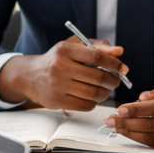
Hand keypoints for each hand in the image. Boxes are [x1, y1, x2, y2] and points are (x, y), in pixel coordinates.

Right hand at [0, 37, 126, 109]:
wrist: (30, 76)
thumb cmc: (57, 59)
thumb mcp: (74, 46)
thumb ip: (98, 47)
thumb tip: (119, 51)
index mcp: (65, 50)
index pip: (97, 56)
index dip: (114, 64)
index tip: (123, 68)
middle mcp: (60, 67)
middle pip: (98, 77)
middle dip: (113, 81)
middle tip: (116, 81)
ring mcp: (58, 85)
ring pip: (94, 94)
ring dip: (106, 93)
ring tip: (105, 89)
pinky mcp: (58, 101)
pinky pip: (86, 105)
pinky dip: (94, 102)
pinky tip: (92, 97)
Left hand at [106, 81, 153, 149]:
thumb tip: (141, 98)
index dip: (136, 110)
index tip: (120, 109)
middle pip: (151, 125)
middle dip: (127, 123)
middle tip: (111, 119)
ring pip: (152, 138)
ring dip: (131, 133)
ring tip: (117, 127)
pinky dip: (141, 140)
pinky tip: (130, 134)